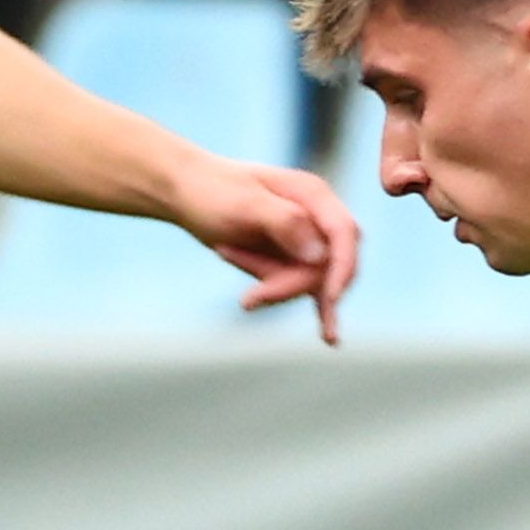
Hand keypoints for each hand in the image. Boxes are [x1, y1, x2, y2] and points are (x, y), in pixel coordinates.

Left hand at [176, 155, 358, 345]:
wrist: (184, 192)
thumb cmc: (212, 192)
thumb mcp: (244, 204)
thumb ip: (286, 223)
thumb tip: (321, 255)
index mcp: (312, 194)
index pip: (344, 233)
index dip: (342, 268)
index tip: (330, 299)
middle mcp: (316, 216)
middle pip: (329, 265)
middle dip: (292, 286)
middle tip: (249, 299)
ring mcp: (306, 238)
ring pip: (310, 281)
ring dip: (273, 286)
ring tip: (231, 267)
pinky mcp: (291, 258)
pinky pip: (298, 285)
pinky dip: (288, 299)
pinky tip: (327, 337)